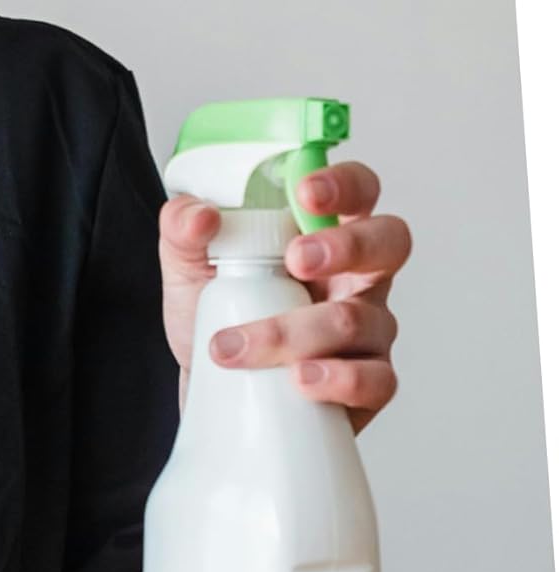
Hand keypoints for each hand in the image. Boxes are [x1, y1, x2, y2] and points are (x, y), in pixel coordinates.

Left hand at [157, 162, 410, 433]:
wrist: (211, 388)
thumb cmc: (216, 314)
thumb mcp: (187, 264)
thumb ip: (182, 227)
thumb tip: (201, 215)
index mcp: (324, 232)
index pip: (359, 190)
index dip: (345, 184)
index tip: (306, 193)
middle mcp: (357, 275)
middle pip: (390, 243)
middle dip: (346, 246)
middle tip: (296, 259)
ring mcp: (370, 328)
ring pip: (359, 319)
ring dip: (294, 331)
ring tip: (240, 346)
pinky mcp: (369, 382)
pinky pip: (375, 379)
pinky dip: (335, 378)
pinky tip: (298, 380)